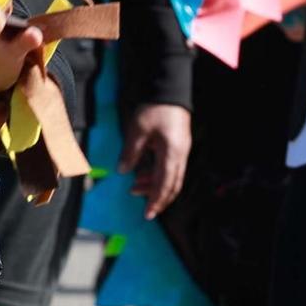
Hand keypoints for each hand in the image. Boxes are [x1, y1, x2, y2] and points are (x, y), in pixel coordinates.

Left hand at [119, 102, 191, 219]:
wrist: (171, 91)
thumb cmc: (154, 109)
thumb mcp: (137, 130)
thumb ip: (131, 152)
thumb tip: (123, 171)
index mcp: (171, 153)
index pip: (164, 185)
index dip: (155, 201)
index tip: (148, 214)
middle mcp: (180, 156)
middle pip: (173, 186)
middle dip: (158, 199)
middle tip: (144, 209)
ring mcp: (182, 151)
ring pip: (172, 178)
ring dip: (155, 186)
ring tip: (135, 187)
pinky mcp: (180, 146)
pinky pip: (171, 168)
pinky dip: (159, 175)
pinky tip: (143, 173)